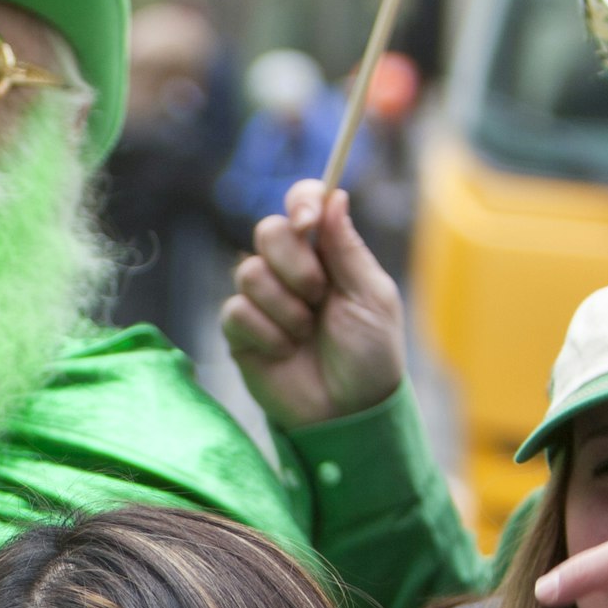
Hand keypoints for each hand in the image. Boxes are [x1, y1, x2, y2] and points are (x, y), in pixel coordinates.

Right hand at [224, 180, 409, 428]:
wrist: (348, 411)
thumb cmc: (370, 355)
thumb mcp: (372, 298)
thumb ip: (348, 249)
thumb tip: (335, 197)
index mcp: (326, 254)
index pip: (303, 204)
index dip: (300, 202)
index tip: (308, 222)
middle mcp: (290, 270)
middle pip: (267, 230)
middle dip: (294, 265)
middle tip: (318, 297)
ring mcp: (262, 299)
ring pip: (248, 272)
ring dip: (284, 307)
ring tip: (305, 334)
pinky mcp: (239, 331)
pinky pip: (235, 310)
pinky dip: (266, 333)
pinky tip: (285, 353)